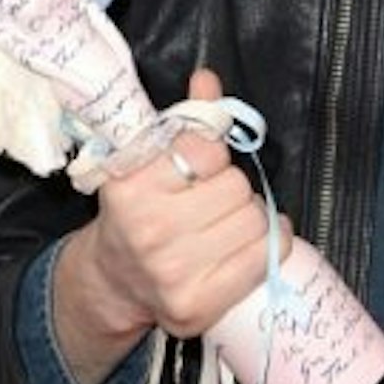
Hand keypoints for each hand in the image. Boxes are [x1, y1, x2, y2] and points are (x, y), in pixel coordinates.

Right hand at [52, 68, 290, 383]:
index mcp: (131, 187)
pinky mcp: (198, 305)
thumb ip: (182, 121)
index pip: (206, 149)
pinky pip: (264, 256)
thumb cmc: (137, 212)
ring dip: (250, 215)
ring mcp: (173, 273)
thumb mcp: (147, 161)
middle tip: (213, 199)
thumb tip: (207, 79)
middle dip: (232, 187)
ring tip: (226, 222)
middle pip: (236, 186)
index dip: (212, 154)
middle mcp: (149, 231)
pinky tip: (248, 242)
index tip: (201, 166)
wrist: (113, 282)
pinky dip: (270, 242)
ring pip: (255, 219)